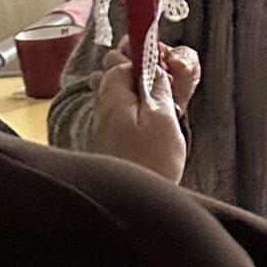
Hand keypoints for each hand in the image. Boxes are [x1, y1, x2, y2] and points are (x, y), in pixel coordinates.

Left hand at [89, 46, 190, 184]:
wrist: (132, 206)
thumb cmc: (151, 162)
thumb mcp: (164, 118)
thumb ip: (157, 88)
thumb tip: (154, 66)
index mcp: (113, 97)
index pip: (121, 64)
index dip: (143, 60)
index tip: (164, 65)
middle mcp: (102, 110)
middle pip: (115, 80)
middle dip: (137, 76)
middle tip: (163, 85)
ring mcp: (103, 129)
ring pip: (117, 99)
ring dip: (137, 96)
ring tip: (161, 106)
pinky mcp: (109, 146)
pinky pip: (119, 118)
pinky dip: (134, 115)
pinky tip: (149, 127)